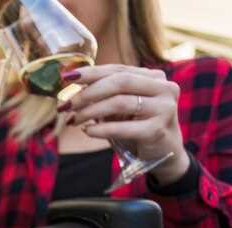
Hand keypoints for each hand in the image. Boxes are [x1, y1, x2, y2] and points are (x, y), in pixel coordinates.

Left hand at [63, 65, 189, 184]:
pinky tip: (87, 131)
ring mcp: (164, 108)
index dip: (90, 72)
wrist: (164, 154)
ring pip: (120, 102)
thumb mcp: (122, 107)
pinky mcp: (158, 130)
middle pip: (119, 81)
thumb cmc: (138, 127)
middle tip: (67, 104)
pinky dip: (101, 129)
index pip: (118, 69)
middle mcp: (164, 88)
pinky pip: (123, 127)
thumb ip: (105, 94)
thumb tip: (71, 83)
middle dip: (88, 92)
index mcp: (153, 77)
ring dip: (91, 111)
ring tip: (74, 119)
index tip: (66, 77)